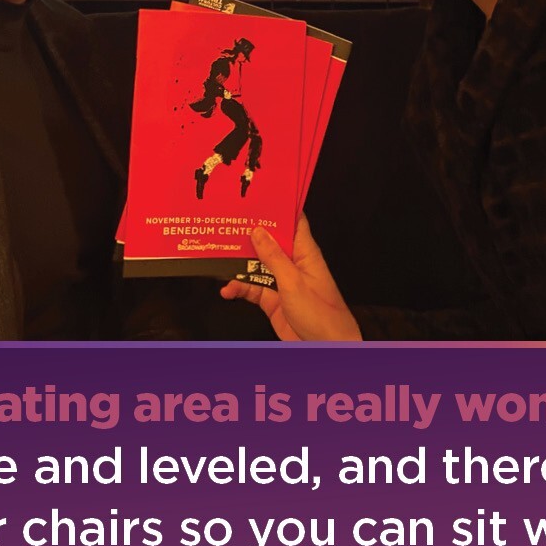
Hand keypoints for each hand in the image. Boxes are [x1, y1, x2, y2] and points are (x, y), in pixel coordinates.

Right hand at [220, 215, 360, 340]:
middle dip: (251, 234)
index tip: (259, 195)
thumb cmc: (321, 314)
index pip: (294, 223)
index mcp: (305, 253)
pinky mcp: (273, 301)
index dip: (279, 209)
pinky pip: (253, 289)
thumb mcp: (293, 282)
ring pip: (258, 266)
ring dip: (240, 263)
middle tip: (227, 222)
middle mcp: (294, 265)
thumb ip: (274, 257)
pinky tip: (227, 290)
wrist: (326, 350)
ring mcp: (282, 283)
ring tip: (218, 255)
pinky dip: (239, 288)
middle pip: (270, 243)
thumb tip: (258, 230)